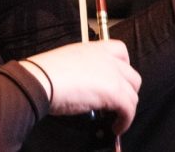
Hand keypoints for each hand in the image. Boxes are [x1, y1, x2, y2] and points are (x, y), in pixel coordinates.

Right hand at [22, 40, 140, 133]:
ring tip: (115, 118)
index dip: (123, 66)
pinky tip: (116, 127)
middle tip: (116, 101)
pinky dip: (125, 121)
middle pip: (132, 76)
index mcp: (94, 48)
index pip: (121, 50)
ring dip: (127, 108)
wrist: (41, 81)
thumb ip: (83, 68)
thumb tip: (86, 84)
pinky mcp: (115, 93)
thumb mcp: (67, 62)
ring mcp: (113, 75)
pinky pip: (129, 110)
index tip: (117, 78)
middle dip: (127, 90)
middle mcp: (107, 59)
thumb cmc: (45, 73)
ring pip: (133, 94)